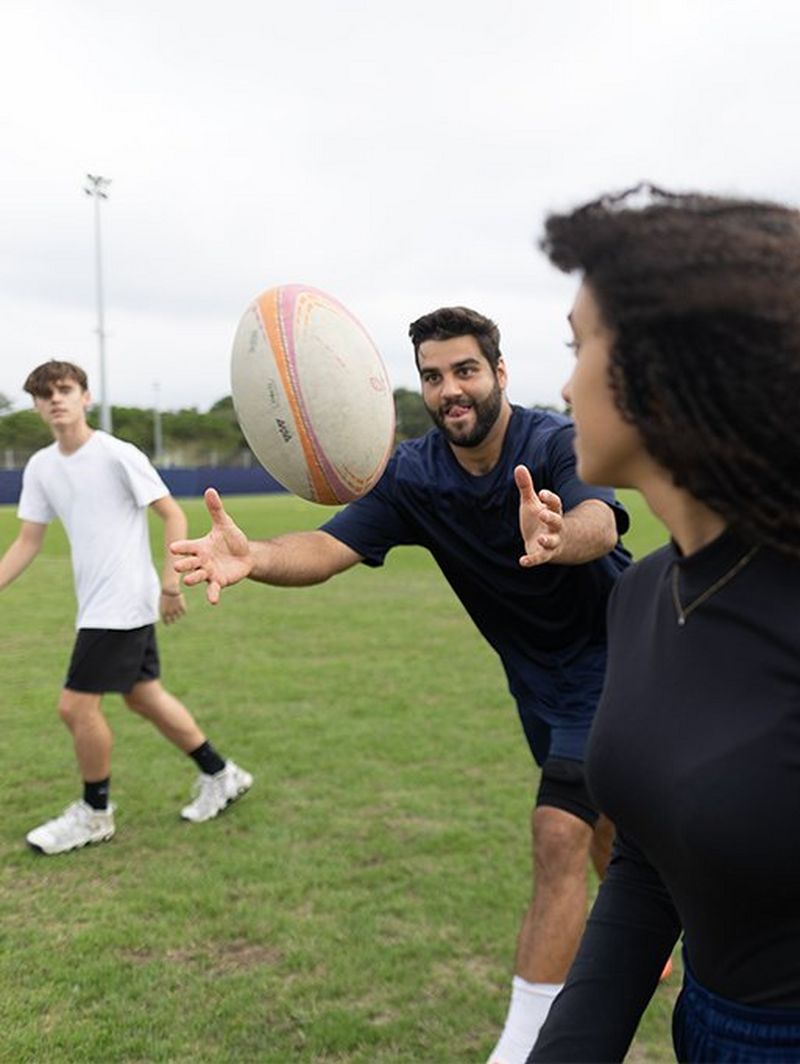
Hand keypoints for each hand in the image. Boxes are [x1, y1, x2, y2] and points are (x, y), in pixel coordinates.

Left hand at [160, 589, 185, 624]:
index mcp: (164, 613)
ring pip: (179, 616)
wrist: (169, 589)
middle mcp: (170, 613)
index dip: (168, 623)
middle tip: (173, 616)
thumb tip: (167, 617)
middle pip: (173, 620)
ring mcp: (176, 610)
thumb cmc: (164, 596)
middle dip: (173, 619)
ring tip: (177, 608)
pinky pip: (184, 612)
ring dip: (178, 614)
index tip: (169, 622)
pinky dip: (183, 610)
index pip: (166, 622)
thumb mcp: (162, 605)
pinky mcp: (182, 607)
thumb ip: (164, 612)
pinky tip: (181, 606)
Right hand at [170, 488, 253, 604]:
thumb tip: (210, 490)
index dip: (181, 547)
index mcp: (200, 546)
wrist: (246, 555)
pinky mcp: (218, 582)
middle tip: (177, 566)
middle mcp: (202, 560)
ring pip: (198, 576)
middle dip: (184, 564)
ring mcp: (209, 572)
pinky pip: (213, 589)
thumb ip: (216, 509)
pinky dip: (212, 594)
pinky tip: (213, 601)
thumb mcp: (225, 524)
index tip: (172, 547)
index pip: (188, 546)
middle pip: (190, 563)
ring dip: (193, 579)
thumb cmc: (232, 539)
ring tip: (187, 581)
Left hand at [515, 464, 564, 566]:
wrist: (548, 542)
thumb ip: (526, 487)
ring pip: (552, 541)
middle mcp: (555, 527)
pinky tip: (522, 562)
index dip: (549, 499)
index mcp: (552, 512)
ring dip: (547, 540)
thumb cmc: (539, 519)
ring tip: (541, 539)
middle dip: (550, 518)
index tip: (542, 493)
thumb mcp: (531, 502)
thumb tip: (519, 466)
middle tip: (542, 513)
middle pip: (556, 521)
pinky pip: (539, 558)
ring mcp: (551, 541)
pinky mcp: (544, 554)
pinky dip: (532, 560)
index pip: (554, 504)